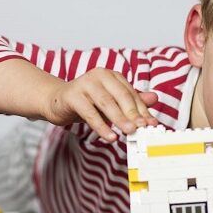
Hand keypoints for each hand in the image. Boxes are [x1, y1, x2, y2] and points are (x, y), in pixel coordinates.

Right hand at [44, 68, 158, 140]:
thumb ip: (132, 101)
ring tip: (129, 132)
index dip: (142, 110)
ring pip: (106, 103)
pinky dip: (101, 126)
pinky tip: (110, 136)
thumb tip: (154, 98)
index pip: (131, 93)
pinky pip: (90, 112)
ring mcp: (84, 83)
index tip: (151, 124)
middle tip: (142, 128)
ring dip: (119, 119)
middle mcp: (99, 75)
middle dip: (133, 113)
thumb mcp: (111, 102)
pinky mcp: (72, 95)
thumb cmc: (87, 102)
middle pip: (121, 96)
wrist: (57, 101)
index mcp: (111, 75)